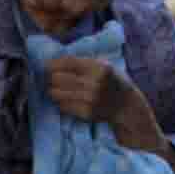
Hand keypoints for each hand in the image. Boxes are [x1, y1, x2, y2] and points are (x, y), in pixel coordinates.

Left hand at [45, 57, 166, 152]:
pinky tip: (66, 100)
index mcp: (99, 67)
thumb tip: (54, 61)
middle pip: (58, 78)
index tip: (47, 66)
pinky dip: (61, 102)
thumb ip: (83, 62)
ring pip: (56, 93)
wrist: (127, 106)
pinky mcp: (85, 113)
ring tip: (56, 90)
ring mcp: (89, 99)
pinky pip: (62, 106)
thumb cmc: (112, 82)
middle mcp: (94, 83)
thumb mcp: (104, 66)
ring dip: (53, 91)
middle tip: (52, 79)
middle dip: (52, 78)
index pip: (67, 62)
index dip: (53, 64)